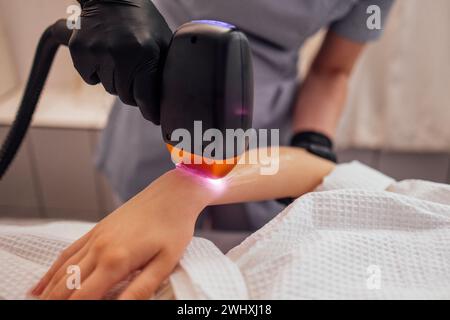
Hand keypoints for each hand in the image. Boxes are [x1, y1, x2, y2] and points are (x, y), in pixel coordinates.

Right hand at [30, 169, 216, 299]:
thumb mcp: (165, 263)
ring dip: (48, 292)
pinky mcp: (96, 230)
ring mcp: (95, 237)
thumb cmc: (174, 228)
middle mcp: (99, 249)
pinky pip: (68, 253)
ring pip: (62, 271)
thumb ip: (140, 289)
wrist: (173, 194)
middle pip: (67, 286)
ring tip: (40, 305)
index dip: (72, 311)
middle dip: (55, 303)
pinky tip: (42, 284)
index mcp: (116, 261)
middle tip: (48, 313)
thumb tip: (120, 307)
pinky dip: (52, 271)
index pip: (84, 298)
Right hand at [70, 0, 171, 123]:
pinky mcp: (80, 52)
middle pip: (126, 97)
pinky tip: (104, 55)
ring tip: (121, 59)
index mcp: (145, 54)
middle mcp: (121, 55)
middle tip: (136, 75)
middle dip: (133, 91)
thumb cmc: (143, 22)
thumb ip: (166, 69)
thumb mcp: (163, 41)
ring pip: (109, 88)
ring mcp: (98, 53)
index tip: (154, 118)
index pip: (146, 97)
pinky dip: (97, 73)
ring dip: (116, 80)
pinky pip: (90, 79)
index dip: (151, 111)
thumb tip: (174, 101)